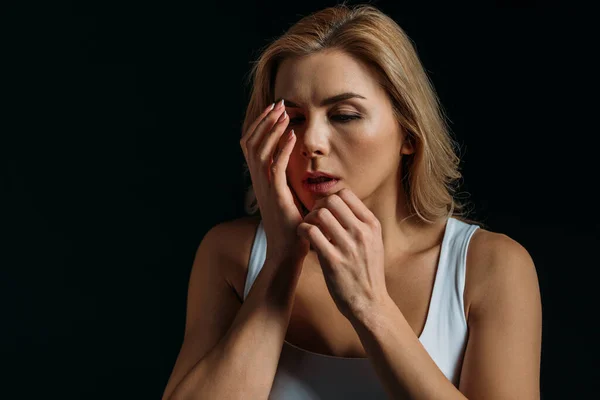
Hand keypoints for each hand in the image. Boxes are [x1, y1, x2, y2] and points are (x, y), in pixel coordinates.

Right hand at [240, 100, 309, 263]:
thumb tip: (293, 161)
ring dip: (272, 129)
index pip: (251, 145)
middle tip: (280, 104)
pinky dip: (282, 149)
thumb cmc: (290, 225)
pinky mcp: (276, 195)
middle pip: (251, 142)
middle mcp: (258, 181)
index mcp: (259, 179)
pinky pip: (276, 167)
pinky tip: (293, 136)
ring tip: (284, 114)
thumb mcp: (285, 196)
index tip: (274, 110)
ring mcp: (264, 188)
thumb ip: (284, 178)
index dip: (260, 125)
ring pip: (260, 150)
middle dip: (265, 121)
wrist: (287, 251)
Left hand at [296, 188, 388, 319]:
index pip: (346, 194)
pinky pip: (311, 232)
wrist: (370, 303)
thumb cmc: (368, 272)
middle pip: (332, 201)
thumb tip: (342, 204)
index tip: (325, 211)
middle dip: (318, 206)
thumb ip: (361, 223)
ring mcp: (348, 246)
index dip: (330, 199)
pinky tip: (304, 237)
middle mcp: (362, 233)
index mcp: (372, 225)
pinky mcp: (333, 261)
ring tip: (309, 229)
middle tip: (314, 219)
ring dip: (309, 218)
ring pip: (320, 214)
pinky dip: (303, 230)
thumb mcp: (374, 243)